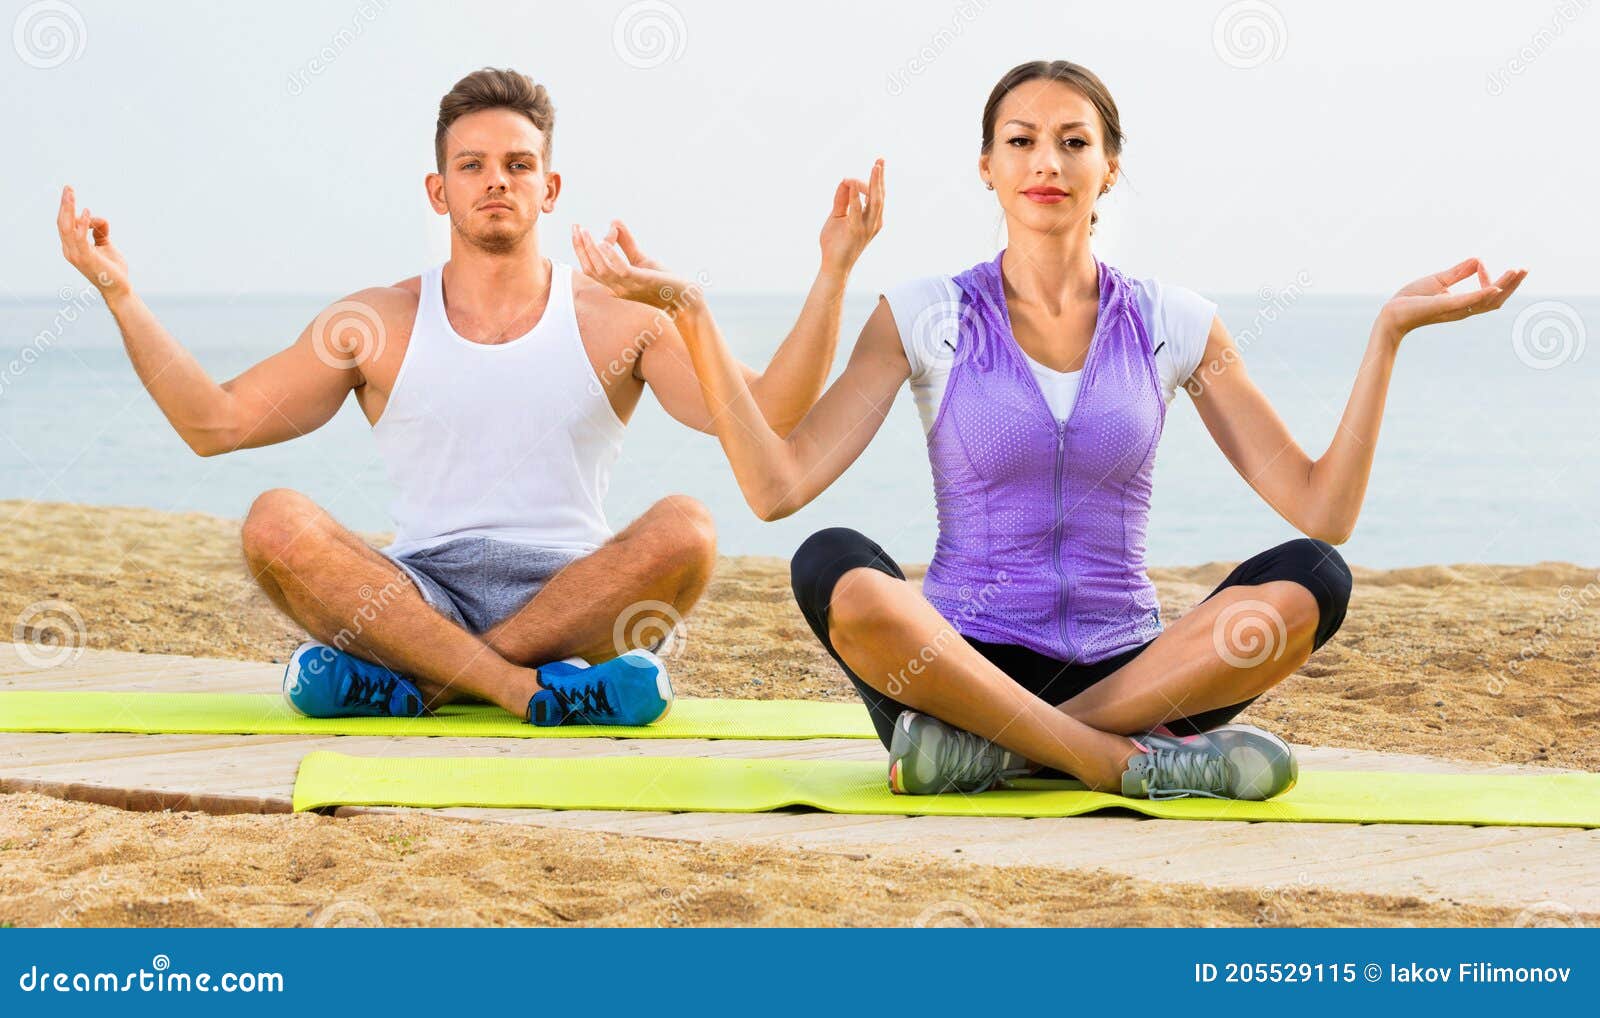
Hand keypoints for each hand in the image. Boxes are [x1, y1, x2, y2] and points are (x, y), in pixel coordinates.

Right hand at [57, 185, 129, 296]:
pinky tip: (86, 212)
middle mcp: (69, 250)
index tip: (70, 192)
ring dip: (69, 208)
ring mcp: (75, 254)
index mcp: (72, 247)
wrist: (119, 288)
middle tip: (68, 187)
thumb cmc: (112, 269)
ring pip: (67, 227)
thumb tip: (96, 218)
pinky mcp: (85, 258)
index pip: (65, 224)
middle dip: (65, 204)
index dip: (66, 208)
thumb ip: (100, 231)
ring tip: (71, 193)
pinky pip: (80, 237)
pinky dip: (82, 223)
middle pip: (62, 222)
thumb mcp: (106, 245)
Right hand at [571, 221, 698, 311]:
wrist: (684, 299)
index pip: (590, 268)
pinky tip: (604, 242)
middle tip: (576, 226)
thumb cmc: (662, 281)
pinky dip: (610, 256)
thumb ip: (626, 243)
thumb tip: (613, 222)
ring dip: (590, 250)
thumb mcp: (641, 259)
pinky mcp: (640, 282)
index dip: (581, 250)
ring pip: (601, 270)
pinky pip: (620, 270)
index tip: (578, 229)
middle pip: (590, 269)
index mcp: (614, 284)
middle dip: (580, 247)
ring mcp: (627, 287)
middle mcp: (617, 288)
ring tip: (586, 231)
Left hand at [819, 159, 884, 274]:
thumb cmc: (836, 243)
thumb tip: (845, 181)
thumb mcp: (838, 216)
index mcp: (872, 218)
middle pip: (879, 195)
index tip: (853, 175)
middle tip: (881, 160)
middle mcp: (873, 222)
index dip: (872, 181)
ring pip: (874, 201)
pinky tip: (852, 183)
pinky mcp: (856, 232)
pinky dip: (855, 197)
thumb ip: (841, 199)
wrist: (833, 266)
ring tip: (876, 167)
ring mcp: (867, 228)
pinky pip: (856, 211)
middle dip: (880, 177)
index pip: (875, 195)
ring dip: (874, 183)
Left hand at [1378, 257, 1527, 343]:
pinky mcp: (1445, 306)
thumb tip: (1478, 259)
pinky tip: (1495, 287)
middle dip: (1512, 284)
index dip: (1492, 279)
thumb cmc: (1411, 300)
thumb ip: (1458, 272)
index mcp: (1462, 304)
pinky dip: (1483, 294)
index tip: (1481, 264)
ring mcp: (1455, 309)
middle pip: (1496, 300)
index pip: (1488, 294)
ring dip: (1505, 286)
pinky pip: (1469, 302)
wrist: (1391, 314)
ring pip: (1488, 301)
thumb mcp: (1438, 281)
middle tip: (1525, 268)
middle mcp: (1463, 309)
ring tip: (1518, 271)